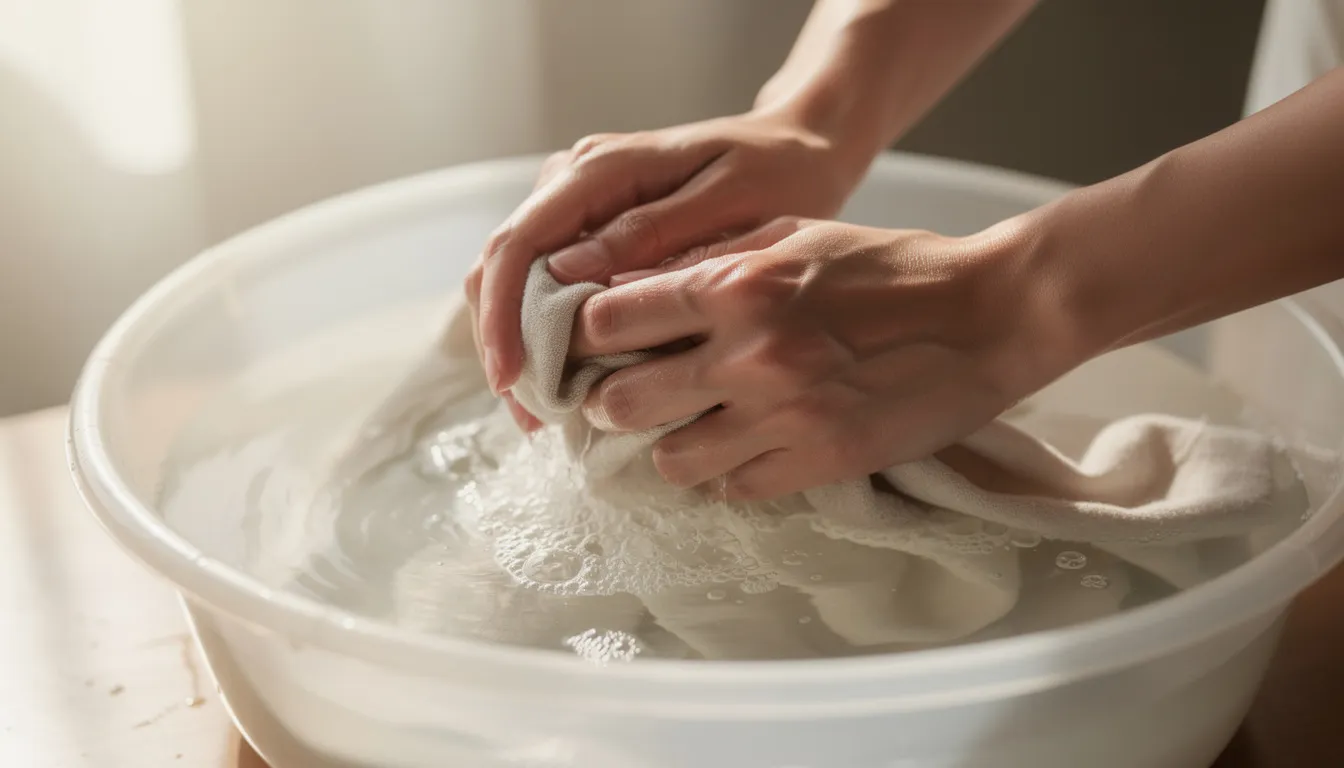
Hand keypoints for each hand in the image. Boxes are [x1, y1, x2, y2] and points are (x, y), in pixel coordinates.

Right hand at [465, 109, 877, 398]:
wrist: (798, 146)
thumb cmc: (776, 174)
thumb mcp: (727, 204)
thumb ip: (647, 232)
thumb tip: (565, 273)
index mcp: (600, 168)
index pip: (518, 241)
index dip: (502, 315)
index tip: (512, 379)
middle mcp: (573, 178)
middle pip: (501, 263)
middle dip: (503, 341)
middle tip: (531, 416)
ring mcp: (577, 201)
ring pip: (515, 276)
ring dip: (520, 342)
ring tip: (544, 412)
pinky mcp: (589, 225)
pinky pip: (545, 279)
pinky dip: (546, 331)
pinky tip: (567, 379)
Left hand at [569, 216, 1069, 499]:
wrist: (988, 314)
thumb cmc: (892, 265)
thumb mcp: (796, 236)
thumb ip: (712, 259)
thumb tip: (634, 283)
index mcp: (737, 286)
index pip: (610, 319)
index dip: (586, 334)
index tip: (590, 344)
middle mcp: (749, 355)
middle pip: (622, 401)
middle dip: (610, 401)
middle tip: (620, 398)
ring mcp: (783, 417)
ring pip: (671, 461)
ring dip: (668, 446)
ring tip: (687, 430)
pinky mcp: (819, 462)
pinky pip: (734, 489)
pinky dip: (726, 475)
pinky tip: (740, 452)